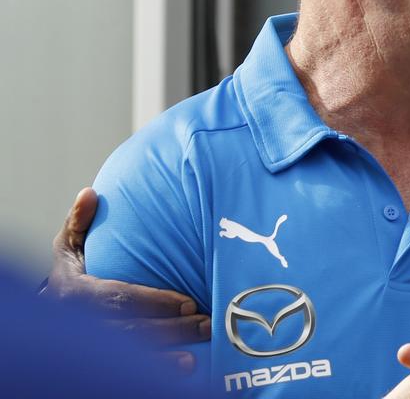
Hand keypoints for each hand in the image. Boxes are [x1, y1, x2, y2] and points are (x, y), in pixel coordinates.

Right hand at [46, 187, 210, 370]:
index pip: (117, 298)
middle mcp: (79, 324)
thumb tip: (90, 194)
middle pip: (131, 330)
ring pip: (131, 354)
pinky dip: (156, 370)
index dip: (153, 301)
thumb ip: (79, 222)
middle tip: (206, 323)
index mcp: (74, 292)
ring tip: (198, 353)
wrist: (47, 316)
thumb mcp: (68, 246)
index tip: (189, 301)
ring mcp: (88, 347)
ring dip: (166, 356)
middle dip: (171, 328)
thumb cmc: (70, 273)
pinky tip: (183, 368)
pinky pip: (126, 370)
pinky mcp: (98, 363)